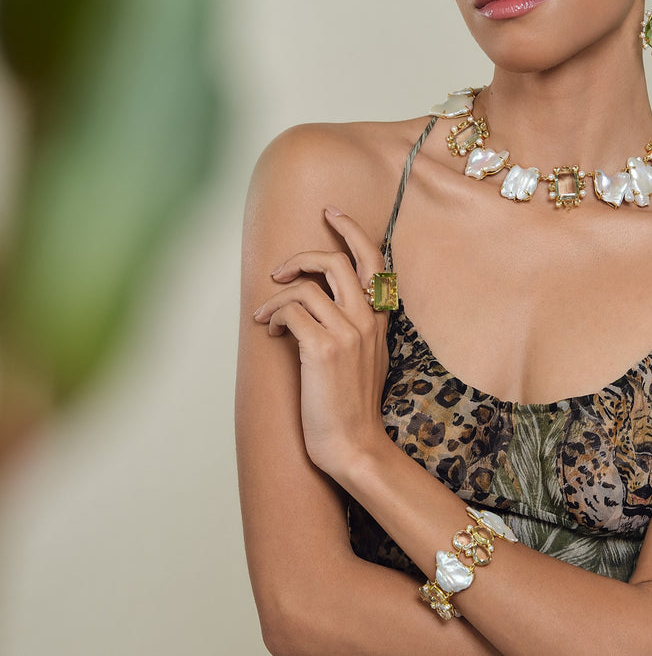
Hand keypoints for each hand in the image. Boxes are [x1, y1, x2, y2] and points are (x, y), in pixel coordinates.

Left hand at [252, 206, 390, 479]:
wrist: (354, 445)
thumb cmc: (352, 405)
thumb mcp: (365, 358)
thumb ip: (354, 326)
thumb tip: (316, 303)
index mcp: (379, 319)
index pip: (373, 259)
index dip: (352, 229)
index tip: (331, 212)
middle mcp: (367, 320)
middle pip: (336, 261)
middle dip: (303, 255)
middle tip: (281, 271)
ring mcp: (347, 334)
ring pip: (307, 287)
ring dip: (278, 296)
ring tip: (265, 314)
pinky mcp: (323, 350)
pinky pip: (292, 313)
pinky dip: (274, 317)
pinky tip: (269, 332)